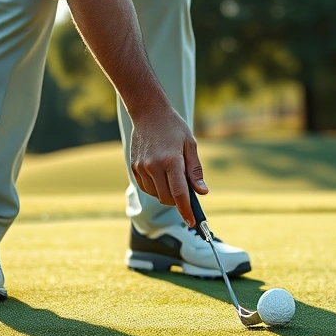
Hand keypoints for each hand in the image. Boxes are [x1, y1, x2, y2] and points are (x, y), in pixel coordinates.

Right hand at [129, 108, 207, 226]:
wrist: (148, 112)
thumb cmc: (173, 127)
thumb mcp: (190, 145)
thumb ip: (195, 171)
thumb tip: (202, 192)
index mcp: (171, 160)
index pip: (179, 194)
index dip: (186, 211)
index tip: (193, 222)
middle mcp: (154, 166)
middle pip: (167, 198)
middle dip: (178, 201)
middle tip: (186, 191)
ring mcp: (141, 167)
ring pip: (156, 195)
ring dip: (166, 193)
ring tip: (171, 174)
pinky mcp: (133, 168)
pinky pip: (146, 188)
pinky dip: (155, 188)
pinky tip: (160, 173)